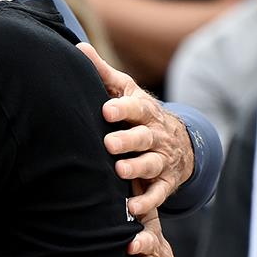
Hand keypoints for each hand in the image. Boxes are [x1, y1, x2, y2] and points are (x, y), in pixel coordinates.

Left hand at [78, 43, 193, 217]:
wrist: (178, 141)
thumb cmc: (138, 113)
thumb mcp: (125, 90)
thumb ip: (103, 73)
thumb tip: (78, 47)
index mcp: (144, 111)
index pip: (135, 108)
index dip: (123, 109)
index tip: (107, 110)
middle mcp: (155, 135)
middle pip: (143, 137)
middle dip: (128, 140)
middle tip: (109, 144)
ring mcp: (162, 159)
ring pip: (151, 163)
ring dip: (136, 167)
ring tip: (119, 171)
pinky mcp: (165, 182)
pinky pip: (159, 193)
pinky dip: (148, 202)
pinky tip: (132, 209)